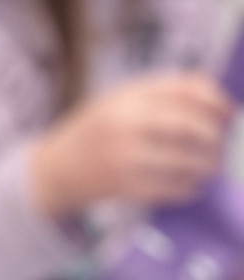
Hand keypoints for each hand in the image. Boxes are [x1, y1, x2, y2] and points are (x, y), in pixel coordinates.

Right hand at [32, 71, 231, 218]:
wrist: (53, 171)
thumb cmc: (93, 132)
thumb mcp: (120, 99)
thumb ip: (160, 92)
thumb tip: (213, 96)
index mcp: (129, 96)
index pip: (186, 90)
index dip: (216, 101)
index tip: (230, 113)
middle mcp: (126, 124)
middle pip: (189, 125)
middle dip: (213, 136)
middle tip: (221, 145)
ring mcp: (123, 157)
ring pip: (182, 159)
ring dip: (205, 165)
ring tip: (210, 167)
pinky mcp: (121, 186)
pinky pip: (166, 188)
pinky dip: (186, 189)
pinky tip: (192, 187)